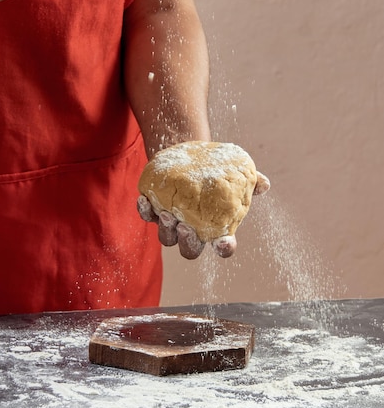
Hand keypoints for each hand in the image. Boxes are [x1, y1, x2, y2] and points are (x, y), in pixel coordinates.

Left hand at [137, 170, 270, 259]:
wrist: (189, 157)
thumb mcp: (233, 173)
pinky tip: (144, 199)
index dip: (223, 248)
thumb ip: (250, 180)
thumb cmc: (215, 171)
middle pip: (190, 250)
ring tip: (167, 213)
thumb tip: (264, 183)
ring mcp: (172, 222)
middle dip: (188, 243)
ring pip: (167, 238)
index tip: (223, 243)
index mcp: (215, 227)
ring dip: (166, 230)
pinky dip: (145, 211)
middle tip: (186, 227)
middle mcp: (193, 231)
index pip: (222, 246)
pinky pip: (147, 217)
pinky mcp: (154, 209)